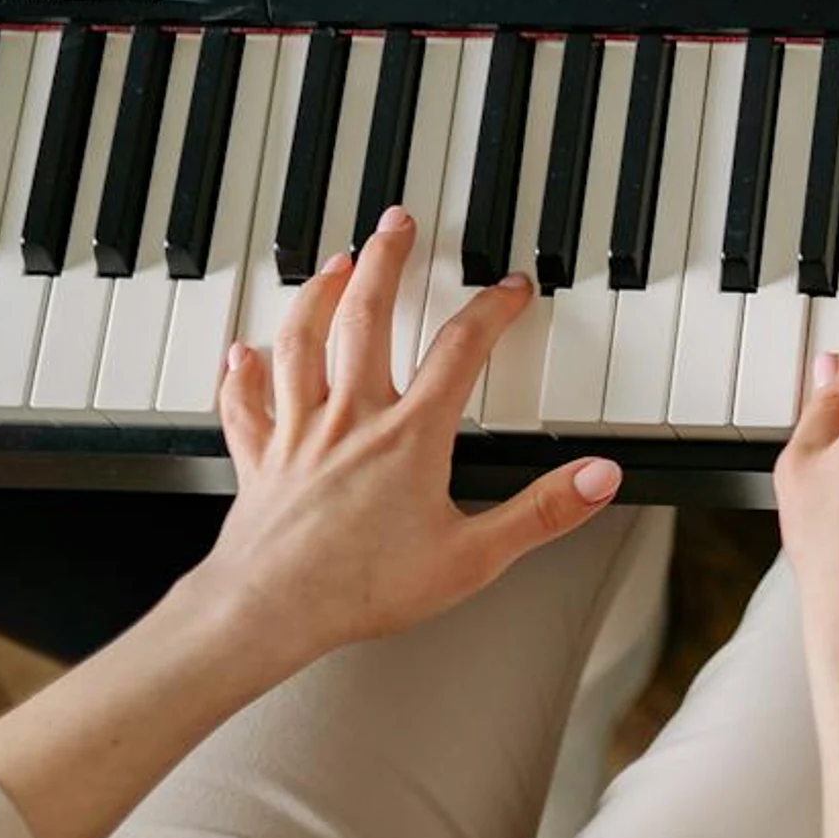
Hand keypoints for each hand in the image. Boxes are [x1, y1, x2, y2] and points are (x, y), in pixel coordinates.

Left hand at [202, 207, 622, 669]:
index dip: (490, 310)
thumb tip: (596, 478)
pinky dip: (242, 373)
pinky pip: (246, 404)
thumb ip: (541, 513)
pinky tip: (242, 352)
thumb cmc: (362, 589)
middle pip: (366, 319)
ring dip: (317, 296)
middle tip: (396, 226)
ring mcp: (298, 434)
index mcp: (408, 437)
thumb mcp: (473, 558)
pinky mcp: (260, 459)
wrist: (268, 611)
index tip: (509, 287)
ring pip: (302, 344)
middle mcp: (350, 419)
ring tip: (332, 264)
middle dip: (385, 263)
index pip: (459, 352)